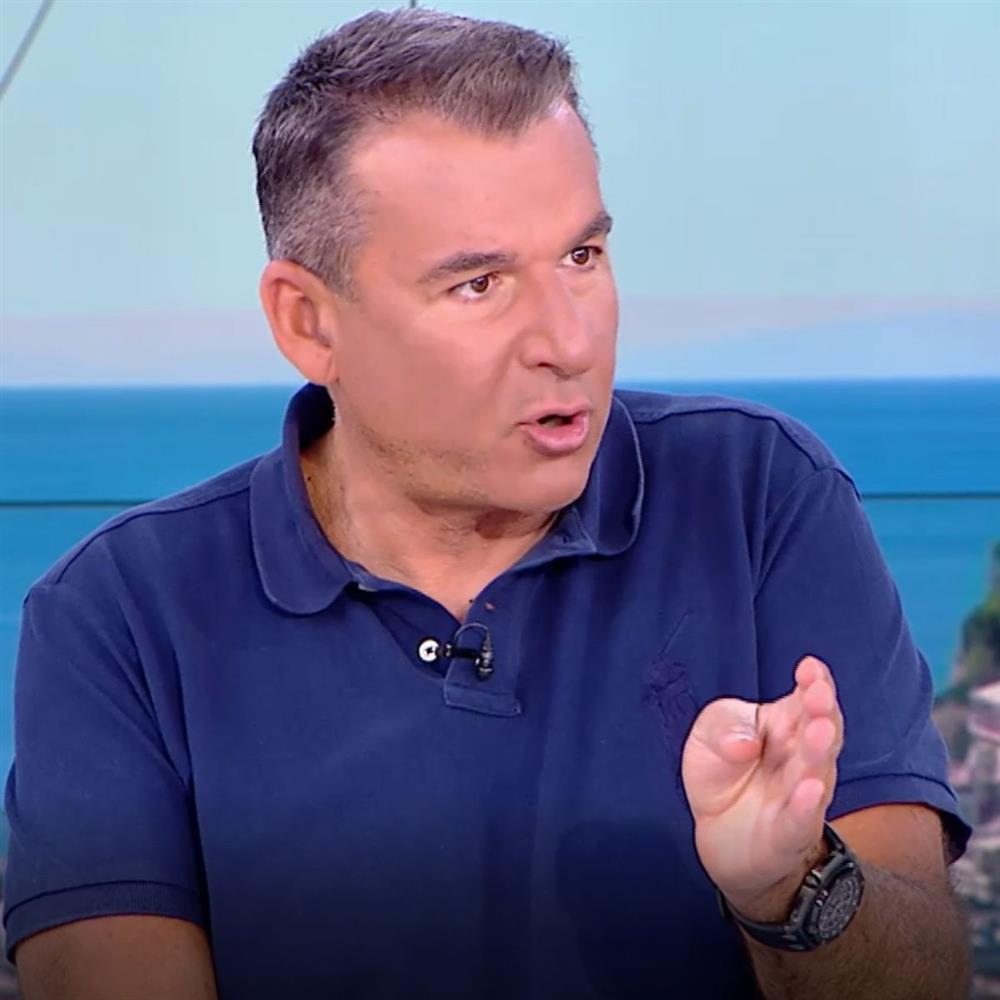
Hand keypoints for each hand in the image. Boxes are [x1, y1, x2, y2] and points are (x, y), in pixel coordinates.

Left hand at [680, 655, 843, 919]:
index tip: (810, 668)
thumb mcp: (708, 735)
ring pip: (816, 772)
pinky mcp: (789, 834)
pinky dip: (805, 805)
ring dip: (819, 751)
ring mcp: (800, 796)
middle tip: (819, 694)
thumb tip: (743, 741)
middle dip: (822, 711)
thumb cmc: (722, 772)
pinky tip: (808, 789)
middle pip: (820, 730)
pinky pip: (800, 819)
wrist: (719, 835)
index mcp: (785, 724)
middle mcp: (801, 757)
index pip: (805, 699)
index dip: (814, 682)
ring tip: (820, 730)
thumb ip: (723, 725)